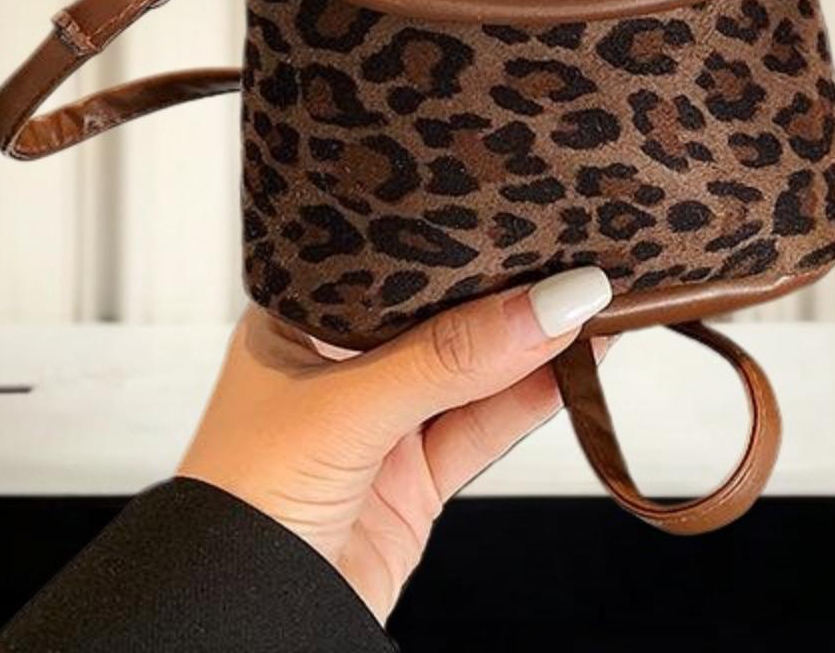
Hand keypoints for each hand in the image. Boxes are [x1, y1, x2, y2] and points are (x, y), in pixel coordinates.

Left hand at [175, 264, 613, 623]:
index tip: (524, 222)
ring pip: (470, 375)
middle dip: (503, 294)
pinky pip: (480, 430)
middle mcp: (339, 367)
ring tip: (596, 307)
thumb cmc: (240, 503)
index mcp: (298, 321)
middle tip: (576, 257)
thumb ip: (449, 359)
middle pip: (439, 319)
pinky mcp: (412, 484)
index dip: (456, 245)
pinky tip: (571, 370)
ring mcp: (379, 428)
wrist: (239, 631)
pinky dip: (529, 403)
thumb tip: (546, 306)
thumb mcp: (346, 409)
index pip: (391, 268)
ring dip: (530, 347)